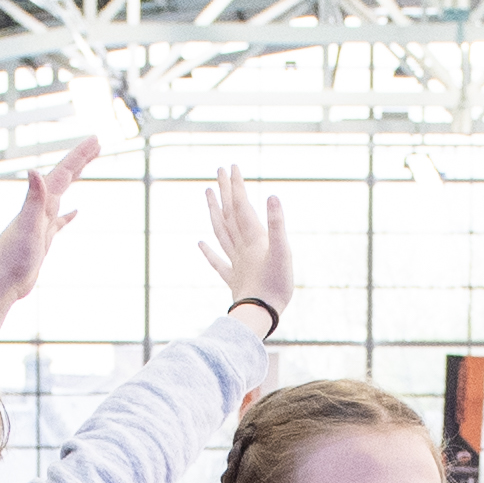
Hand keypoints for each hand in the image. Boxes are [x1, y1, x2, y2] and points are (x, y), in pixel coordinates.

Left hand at [0, 140, 100, 325]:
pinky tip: (74, 212)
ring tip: (84, 168)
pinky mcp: (42, 240)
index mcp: (40, 204)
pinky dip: (68, 214)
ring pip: (62, 195)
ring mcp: (40, 224)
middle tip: (97, 144)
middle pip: (63, 178)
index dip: (80, 155)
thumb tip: (33, 170)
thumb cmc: (12, 258)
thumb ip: (32, 198)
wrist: (0, 283)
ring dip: (74, 180)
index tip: (97, 139)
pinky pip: (59, 221)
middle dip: (80, 160)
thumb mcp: (27, 225)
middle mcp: (39, 209)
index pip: (63, 173)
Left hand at [196, 164, 293, 328]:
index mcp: (253, 238)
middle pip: (229, 214)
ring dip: (214, 212)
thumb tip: (272, 196)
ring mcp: (235, 262)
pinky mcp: (233, 279)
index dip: (237, 186)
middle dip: (225, 192)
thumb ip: (277, 224)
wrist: (261, 315)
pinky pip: (217, 262)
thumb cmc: (275, 285)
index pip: (242, 206)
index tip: (232, 167)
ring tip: (208, 195)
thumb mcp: (283, 252)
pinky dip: (208, 251)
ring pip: (220, 232)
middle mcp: (241, 247)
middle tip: (219, 171)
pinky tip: (200, 243)